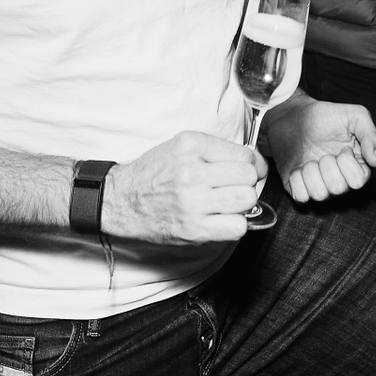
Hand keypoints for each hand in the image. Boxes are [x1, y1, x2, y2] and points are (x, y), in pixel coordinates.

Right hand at [100, 131, 265, 245]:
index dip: (253, 164)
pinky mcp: (193, 229)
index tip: (250, 170)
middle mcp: (191, 172)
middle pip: (248, 177)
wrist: (122, 201)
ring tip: (229, 203)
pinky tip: (222, 219)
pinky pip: (237, 227)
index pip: (245, 154)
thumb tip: (252, 162)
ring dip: (243, 204)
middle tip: (238, 187)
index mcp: (190, 145)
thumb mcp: (180, 146)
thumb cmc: (153, 173)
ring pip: (247, 200)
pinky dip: (235, 225)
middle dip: (249, 183)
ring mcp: (192, 202)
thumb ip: (214, 150)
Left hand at [261, 96, 375, 200]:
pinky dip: (297, 179)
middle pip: (338, 189)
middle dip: (327, 165)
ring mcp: (320, 186)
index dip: (347, 163)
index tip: (343, 147)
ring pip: (319, 195)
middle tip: (324, 153)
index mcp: (357, 167)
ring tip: (310, 159)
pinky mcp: (300, 189)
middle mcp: (340, 181)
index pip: (358, 181)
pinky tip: (298, 167)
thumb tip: (375, 162)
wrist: (294, 117)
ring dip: (311, 172)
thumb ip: (370, 135)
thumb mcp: (355, 115)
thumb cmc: (326, 117)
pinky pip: (301, 196)